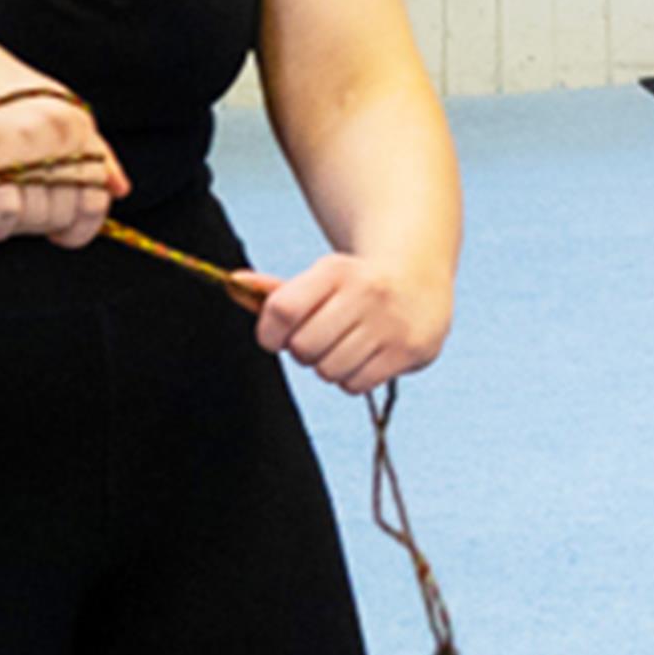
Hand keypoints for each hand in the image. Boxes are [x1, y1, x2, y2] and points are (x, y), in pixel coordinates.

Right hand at [0, 37, 125, 247]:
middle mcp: (61, 133)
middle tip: (13, 216)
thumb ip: (91, 152)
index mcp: (80, 126)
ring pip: (39, 216)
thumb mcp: (53, 114)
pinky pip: (8, 212)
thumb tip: (121, 190)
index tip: (56, 233)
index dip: (81, 227)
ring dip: (15, 228)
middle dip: (40, 228)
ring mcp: (28, 142)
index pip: (99, 196)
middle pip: (68, 211)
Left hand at [247, 249, 452, 396]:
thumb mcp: (321, 280)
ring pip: (328, 371)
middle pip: (302, 347)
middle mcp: (367, 291)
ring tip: (345, 346)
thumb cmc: (355, 284)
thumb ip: (277, 291)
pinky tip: (366, 357)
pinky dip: (353, 378)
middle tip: (319, 339)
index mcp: (336, 270)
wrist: (421, 280)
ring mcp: (391, 322)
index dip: (268, 332)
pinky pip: (355, 385)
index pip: (281, 310)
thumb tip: (233, 282)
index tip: (274, 336)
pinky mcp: (409, 350)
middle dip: (303, 350)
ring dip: (328, 366)